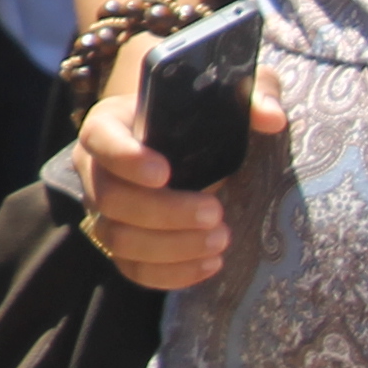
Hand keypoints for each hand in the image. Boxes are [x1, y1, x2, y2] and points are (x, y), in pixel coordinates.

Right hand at [71, 34, 283, 288]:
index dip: (125, 158)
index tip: (165, 172)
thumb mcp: (232, 93)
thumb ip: (255, 94)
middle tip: (216, 212)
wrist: (189, 146)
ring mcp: (103, 212)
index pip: (100, 139)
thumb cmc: (201, 114)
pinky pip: (133, 270)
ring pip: (119, 240)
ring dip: (172, 247)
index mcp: (110, 123)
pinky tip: (211, 264)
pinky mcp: (121, 247)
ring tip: (222, 241)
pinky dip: (171, 274)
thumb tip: (272, 118)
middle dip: (163, 212)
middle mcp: (95, 169)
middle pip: (109, 198)